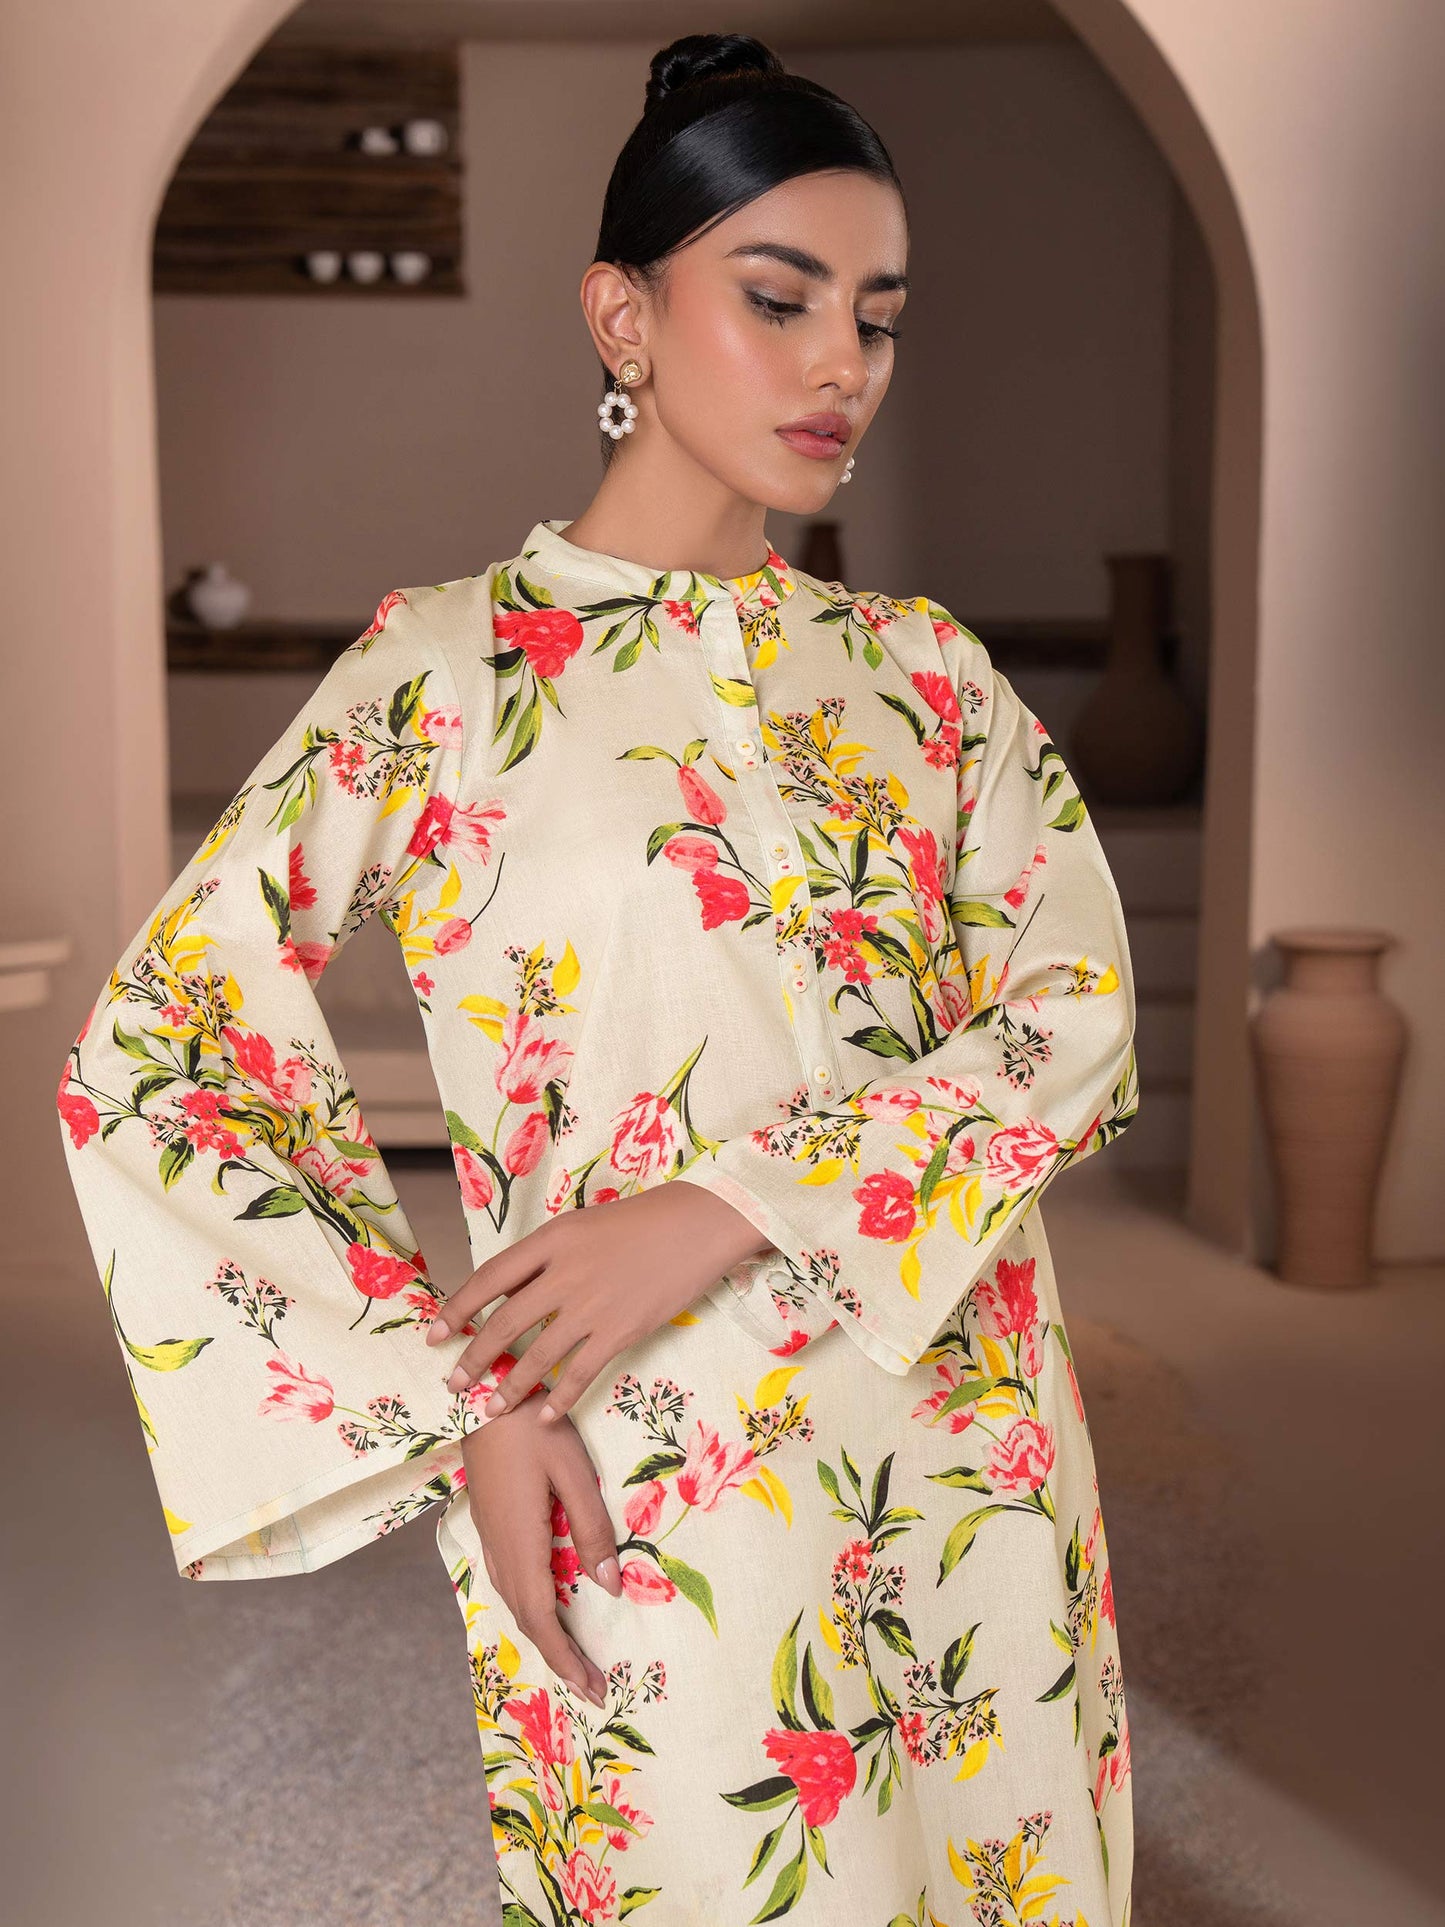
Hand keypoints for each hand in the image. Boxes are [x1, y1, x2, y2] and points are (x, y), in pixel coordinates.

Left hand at [426, 1179, 771, 1423]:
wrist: (696, 1226)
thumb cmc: (641, 1222)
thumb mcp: (582, 1226)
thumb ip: (547, 1257)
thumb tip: (511, 1292)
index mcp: (551, 1239)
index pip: (490, 1278)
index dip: (458, 1309)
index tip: (436, 1334)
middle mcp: (565, 1273)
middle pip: (505, 1322)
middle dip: (474, 1358)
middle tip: (455, 1383)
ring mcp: (593, 1304)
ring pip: (538, 1355)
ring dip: (510, 1386)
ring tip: (491, 1407)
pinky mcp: (621, 1330)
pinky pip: (581, 1372)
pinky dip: (562, 1397)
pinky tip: (548, 1414)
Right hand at [460, 1391, 622, 1707]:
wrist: (479, 1396)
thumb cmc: (532, 1426)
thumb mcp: (573, 1471)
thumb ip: (591, 1528)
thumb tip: (610, 1585)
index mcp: (520, 1542)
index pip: (541, 1617)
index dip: (566, 1657)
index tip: (593, 1687)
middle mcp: (499, 1549)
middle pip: (527, 1619)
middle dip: (560, 1657)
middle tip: (593, 1686)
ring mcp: (490, 1538)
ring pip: (516, 1603)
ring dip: (546, 1635)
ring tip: (575, 1658)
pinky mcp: (490, 1525)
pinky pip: (511, 1582)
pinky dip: (532, 1609)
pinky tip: (549, 1609)